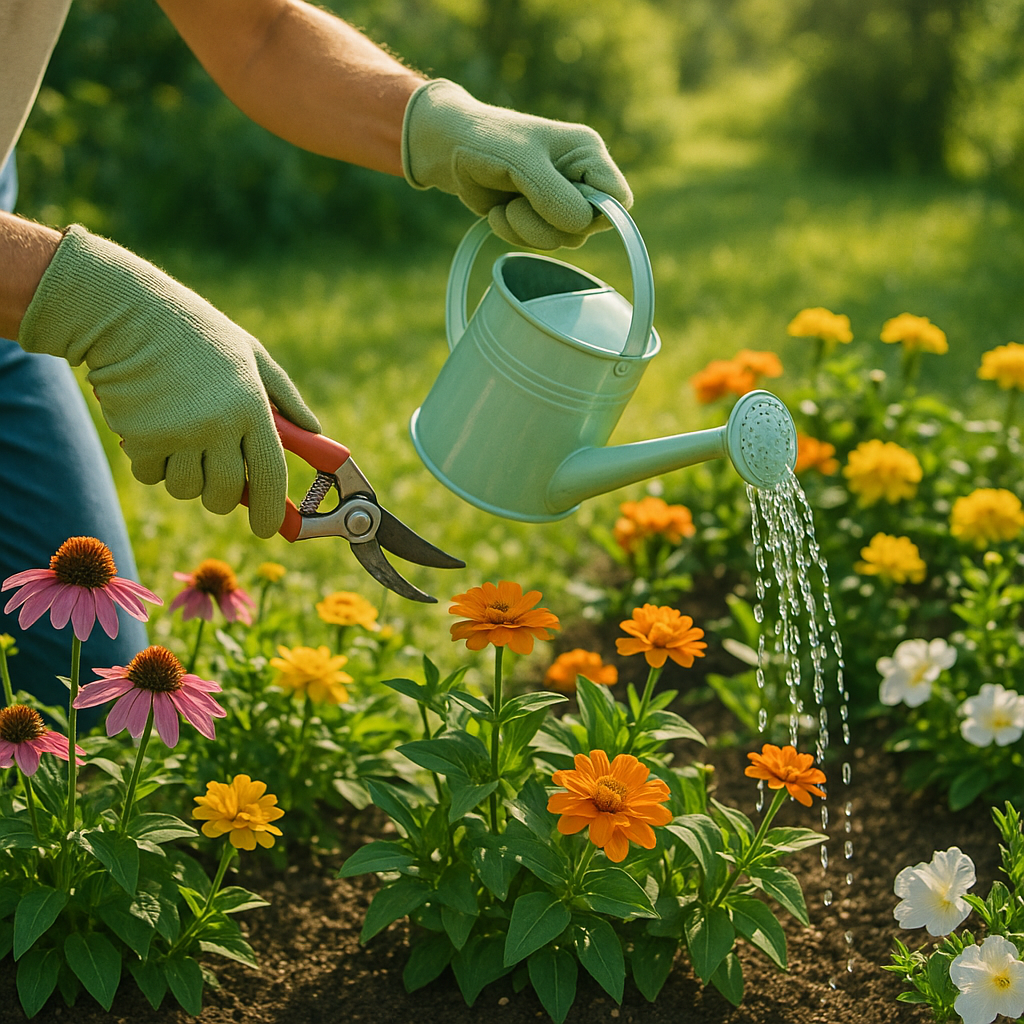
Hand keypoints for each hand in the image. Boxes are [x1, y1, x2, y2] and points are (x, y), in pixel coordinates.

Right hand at [17, 226, 319, 537]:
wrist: (130, 315)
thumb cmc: (198, 335)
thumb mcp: (252, 356)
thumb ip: (286, 399)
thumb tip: (314, 432)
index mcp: (253, 408)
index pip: (271, 476)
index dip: (271, 512)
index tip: (268, 528)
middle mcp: (219, 426)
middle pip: (226, 496)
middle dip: (223, 495)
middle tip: (217, 475)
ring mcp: (179, 435)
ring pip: (187, 491)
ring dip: (186, 477)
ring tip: (182, 439)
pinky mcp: (141, 440)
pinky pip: (152, 477)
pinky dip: (153, 464)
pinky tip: (153, 430)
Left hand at [402, 80, 632, 249]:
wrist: (451, 149)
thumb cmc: (486, 141)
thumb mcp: (520, 161)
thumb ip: (553, 194)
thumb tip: (580, 225)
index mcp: (587, 153)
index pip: (618, 199)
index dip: (597, 213)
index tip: (563, 210)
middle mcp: (580, 180)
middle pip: (588, 227)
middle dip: (549, 224)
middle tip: (519, 201)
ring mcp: (560, 202)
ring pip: (562, 241)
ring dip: (526, 230)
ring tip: (506, 204)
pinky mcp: (539, 219)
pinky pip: (538, 245)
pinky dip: (513, 234)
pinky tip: (499, 211)